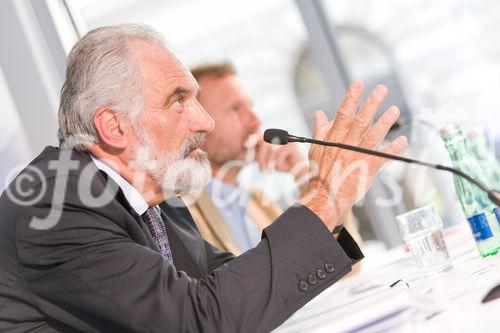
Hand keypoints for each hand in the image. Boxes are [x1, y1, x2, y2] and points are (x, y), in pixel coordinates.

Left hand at [250, 134, 307, 180]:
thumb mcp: (269, 159)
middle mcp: (280, 136)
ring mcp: (287, 139)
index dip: (252, 139)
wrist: (300, 175)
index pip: (261, 135)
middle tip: (262, 170)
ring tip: (274, 171)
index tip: (246, 145)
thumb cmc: (284, 166)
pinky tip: (286, 168)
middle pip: (265, 142)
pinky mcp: (293, 145)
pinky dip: (280, 165)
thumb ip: (260, 151)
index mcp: (274, 137)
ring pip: (272, 150)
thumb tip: (247, 146)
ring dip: (272, 164)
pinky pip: (280, 155)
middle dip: (262, 157)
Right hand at [300, 81, 406, 231]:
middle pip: (360, 121)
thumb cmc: (319, 174)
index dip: (351, 98)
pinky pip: (383, 157)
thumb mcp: (315, 149)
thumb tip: (319, 113)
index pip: (343, 114)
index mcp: (333, 139)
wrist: (324, 197)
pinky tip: (402, 140)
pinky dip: (393, 149)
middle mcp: (346, 145)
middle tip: (382, 89)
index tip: (359, 84)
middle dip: (372, 103)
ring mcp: (357, 157)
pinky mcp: (367, 169)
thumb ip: (320, 130)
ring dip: (384, 122)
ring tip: (394, 110)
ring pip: (372, 136)